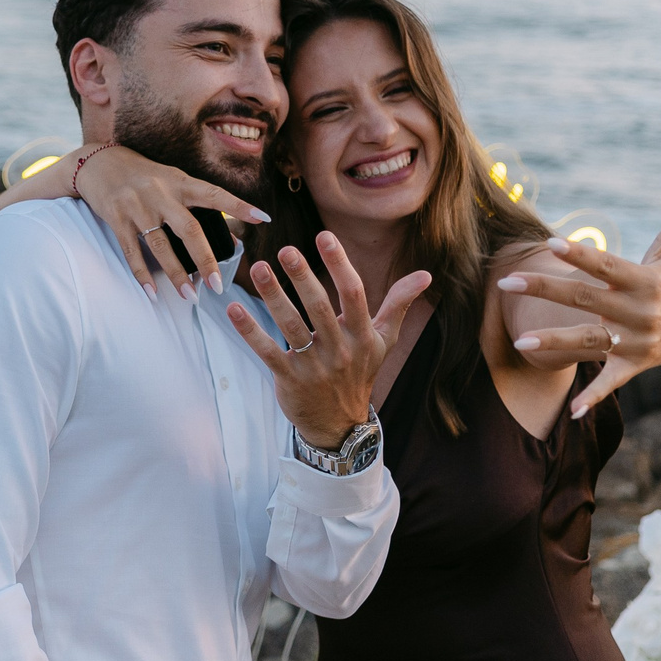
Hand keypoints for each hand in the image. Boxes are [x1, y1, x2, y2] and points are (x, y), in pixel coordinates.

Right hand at [75, 145, 270, 301]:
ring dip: (177, 274)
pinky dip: (142, 275)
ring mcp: (138, 206)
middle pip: (189, 229)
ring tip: (190, 296)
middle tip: (218, 286)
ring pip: (161, 246)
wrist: (99, 163)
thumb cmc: (143, 176)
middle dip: (206, 259)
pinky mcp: (117, 218)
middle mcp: (161, 193)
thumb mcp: (172, 180)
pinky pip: (132, 252)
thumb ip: (195, 203)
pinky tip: (153, 293)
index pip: (215, 194)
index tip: (263, 219)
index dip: (239, 206)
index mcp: (180, 182)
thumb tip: (230, 236)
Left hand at [228, 232, 429, 448]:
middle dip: (303, 277)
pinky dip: (249, 331)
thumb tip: (427, 275)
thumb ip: (399, 304)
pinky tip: (233, 309)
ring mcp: (314, 366)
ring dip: (274, 296)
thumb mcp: (383, 340)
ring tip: (259, 269)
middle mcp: (340, 349)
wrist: (340, 424)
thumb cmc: (360, 372)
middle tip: (286, 250)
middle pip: (320, 307)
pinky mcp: (290, 379)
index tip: (324, 236)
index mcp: (362, 335)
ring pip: (292, 326)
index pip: (354, 294)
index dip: (340, 264)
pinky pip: (268, 351)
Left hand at [501, 182, 660, 416]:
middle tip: (507, 280)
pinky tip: (572, 413)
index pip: (607, 266)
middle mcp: (637, 312)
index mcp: (642, 281)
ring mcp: (634, 342)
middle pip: (586, 298)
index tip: (551, 244)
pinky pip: (612, 382)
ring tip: (520, 341)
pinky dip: (594, 397)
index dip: (581, 255)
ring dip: (555, 342)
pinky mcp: (632, 367)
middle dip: (546, 288)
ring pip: (589, 341)